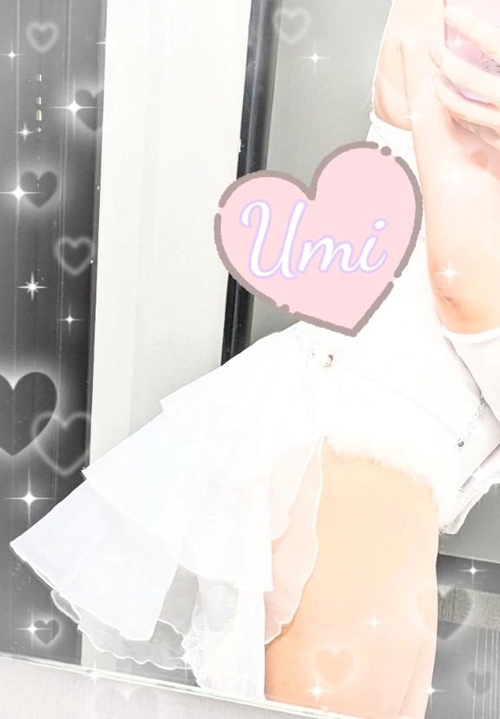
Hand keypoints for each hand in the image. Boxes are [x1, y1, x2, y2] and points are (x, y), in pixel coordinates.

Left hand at [429, 5, 499, 149]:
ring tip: (436, 78)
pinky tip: (452, 105)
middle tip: (432, 49)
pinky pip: (473, 126)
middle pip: (466, 77)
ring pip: (461, 107)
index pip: (493, 42)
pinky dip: (459, 114)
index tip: (449, 12)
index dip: (469, 25)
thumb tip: (492, 29)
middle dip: (444, 60)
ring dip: (442, 91)